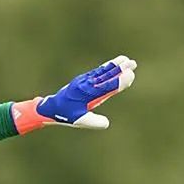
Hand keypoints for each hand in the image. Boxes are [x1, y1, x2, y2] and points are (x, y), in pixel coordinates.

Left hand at [12, 55, 136, 132]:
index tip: (130, 74)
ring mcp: (84, 81)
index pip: (105, 87)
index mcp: (87, 93)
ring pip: (101, 72)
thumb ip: (93, 122)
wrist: (51, 107)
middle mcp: (86, 84)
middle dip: (119, 69)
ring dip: (114, 66)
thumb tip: (106, 123)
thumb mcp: (79, 121)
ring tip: (126, 60)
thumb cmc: (65, 115)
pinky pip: (96, 72)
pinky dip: (106, 68)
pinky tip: (112, 65)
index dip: (118, 81)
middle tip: (132, 63)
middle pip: (105, 75)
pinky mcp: (83, 80)